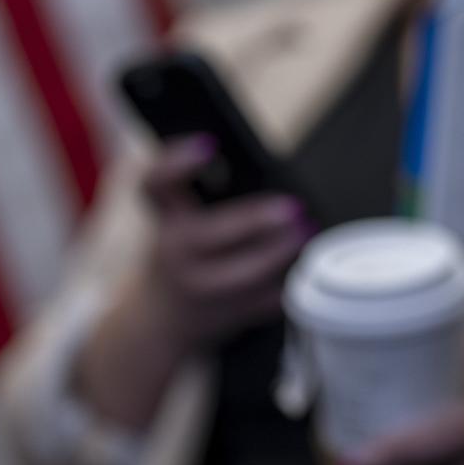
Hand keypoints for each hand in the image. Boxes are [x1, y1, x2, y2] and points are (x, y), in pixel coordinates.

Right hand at [132, 135, 310, 352]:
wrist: (162, 321)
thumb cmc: (182, 255)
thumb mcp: (177, 220)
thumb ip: (203, 194)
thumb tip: (267, 166)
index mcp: (166, 220)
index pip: (156, 185)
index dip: (177, 162)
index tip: (209, 143)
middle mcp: (177, 254)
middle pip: (207, 236)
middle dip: (253, 221)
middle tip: (292, 207)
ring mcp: (201, 288)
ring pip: (242, 275)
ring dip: (280, 252)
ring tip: (307, 231)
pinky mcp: (228, 314)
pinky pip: (265, 301)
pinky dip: (290, 282)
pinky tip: (307, 264)